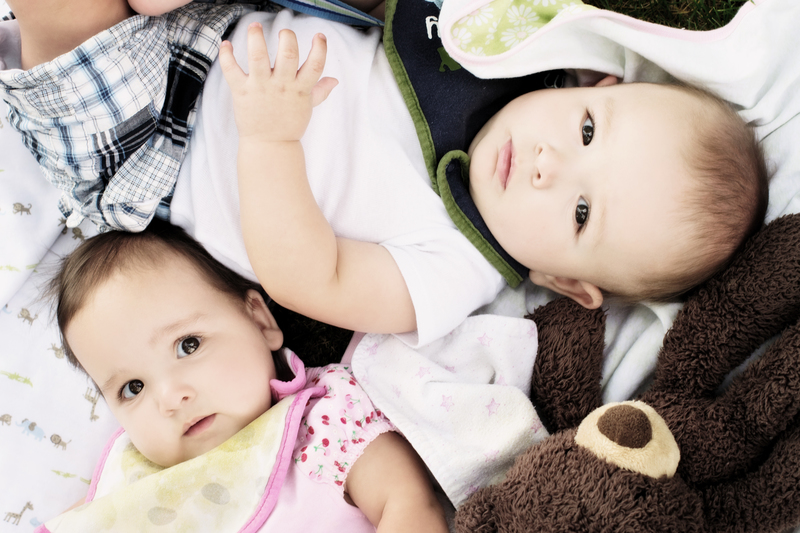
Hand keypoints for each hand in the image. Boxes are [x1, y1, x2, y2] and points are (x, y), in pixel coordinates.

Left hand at [219, 25, 337, 142]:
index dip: (320, 48)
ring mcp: (261, 88)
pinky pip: (232, 70)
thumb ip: (319, 91)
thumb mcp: (306, 107)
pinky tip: (227, 44)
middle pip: (287, 55)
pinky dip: (226, 55)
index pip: (315, 65)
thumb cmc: (288, 125)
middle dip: (287, 38)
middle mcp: (282, 86)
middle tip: (284, 32)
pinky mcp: (242, 91)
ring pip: (258, 57)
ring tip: (255, 27)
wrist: (269, 146)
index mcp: (300, 89)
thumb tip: (334, 80)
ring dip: (256, 39)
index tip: (319, 36)